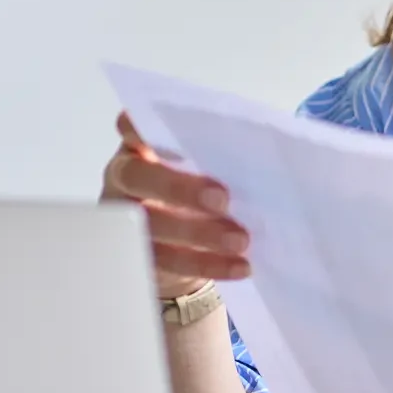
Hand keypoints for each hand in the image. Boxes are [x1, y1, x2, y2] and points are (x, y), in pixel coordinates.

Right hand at [100, 111, 249, 298]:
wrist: (182, 246)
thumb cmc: (197, 189)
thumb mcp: (204, 166)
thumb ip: (217, 155)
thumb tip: (266, 155)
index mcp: (140, 147)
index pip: (133, 129)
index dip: (140, 128)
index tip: (166, 128)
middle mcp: (126, 180)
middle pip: (138, 178)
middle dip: (179, 188)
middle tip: (222, 198)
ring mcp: (126, 221)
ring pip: (153, 227)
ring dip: (200, 234)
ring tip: (241, 240)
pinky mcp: (139, 258)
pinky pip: (170, 264)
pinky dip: (209, 265)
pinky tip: (240, 265)